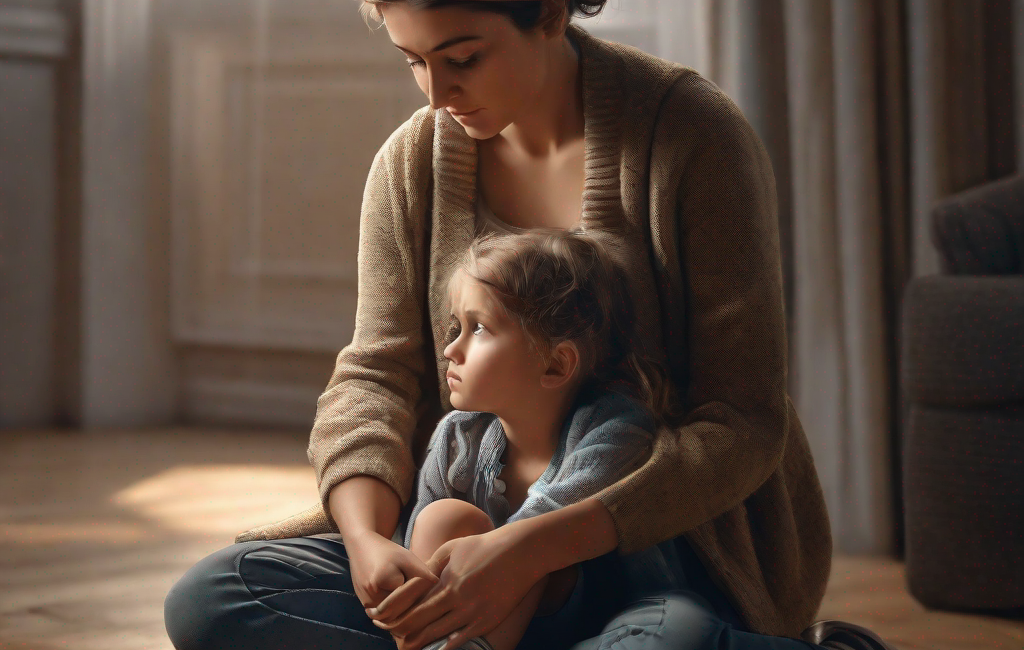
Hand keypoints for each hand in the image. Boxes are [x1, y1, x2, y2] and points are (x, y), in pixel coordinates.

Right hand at [343, 530, 439, 610]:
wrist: (361, 546)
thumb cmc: (387, 550)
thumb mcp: (406, 556)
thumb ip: (421, 570)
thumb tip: (437, 582)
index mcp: (382, 578)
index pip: (407, 595)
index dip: (419, 594)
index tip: (430, 590)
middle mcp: (371, 592)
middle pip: (398, 609)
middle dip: (412, 607)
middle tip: (427, 604)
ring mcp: (365, 600)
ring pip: (389, 615)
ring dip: (402, 611)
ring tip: (416, 605)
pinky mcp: (363, 603)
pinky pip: (382, 614)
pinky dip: (392, 611)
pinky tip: (402, 605)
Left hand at [365, 527, 549, 649]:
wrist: (519, 553)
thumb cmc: (483, 547)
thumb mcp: (452, 549)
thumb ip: (431, 566)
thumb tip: (415, 581)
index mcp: (446, 582)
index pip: (414, 606)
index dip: (397, 617)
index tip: (384, 622)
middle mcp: (458, 600)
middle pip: (423, 624)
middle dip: (403, 633)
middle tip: (392, 640)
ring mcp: (474, 613)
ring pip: (440, 635)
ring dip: (422, 642)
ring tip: (407, 648)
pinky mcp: (488, 621)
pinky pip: (463, 639)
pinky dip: (448, 646)